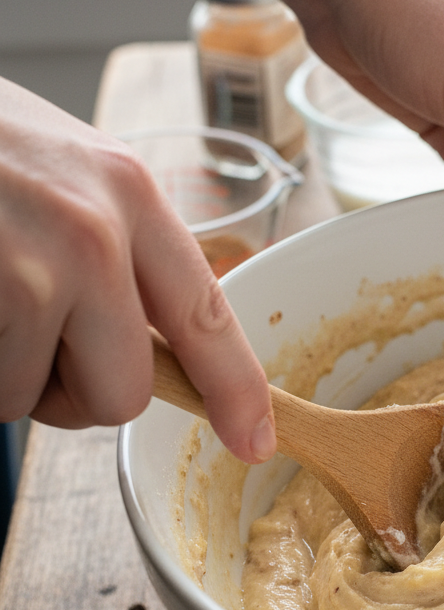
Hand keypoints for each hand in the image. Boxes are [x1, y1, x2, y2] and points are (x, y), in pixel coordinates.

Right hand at [0, 78, 274, 461]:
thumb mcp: (68, 168)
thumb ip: (120, 246)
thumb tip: (152, 338)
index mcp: (131, 195)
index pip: (207, 317)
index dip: (236, 391)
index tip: (253, 440)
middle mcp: (94, 233)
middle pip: (124, 393)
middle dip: (77, 395)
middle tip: (32, 345)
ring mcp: (31, 269)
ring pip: (36, 400)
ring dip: (6, 377)